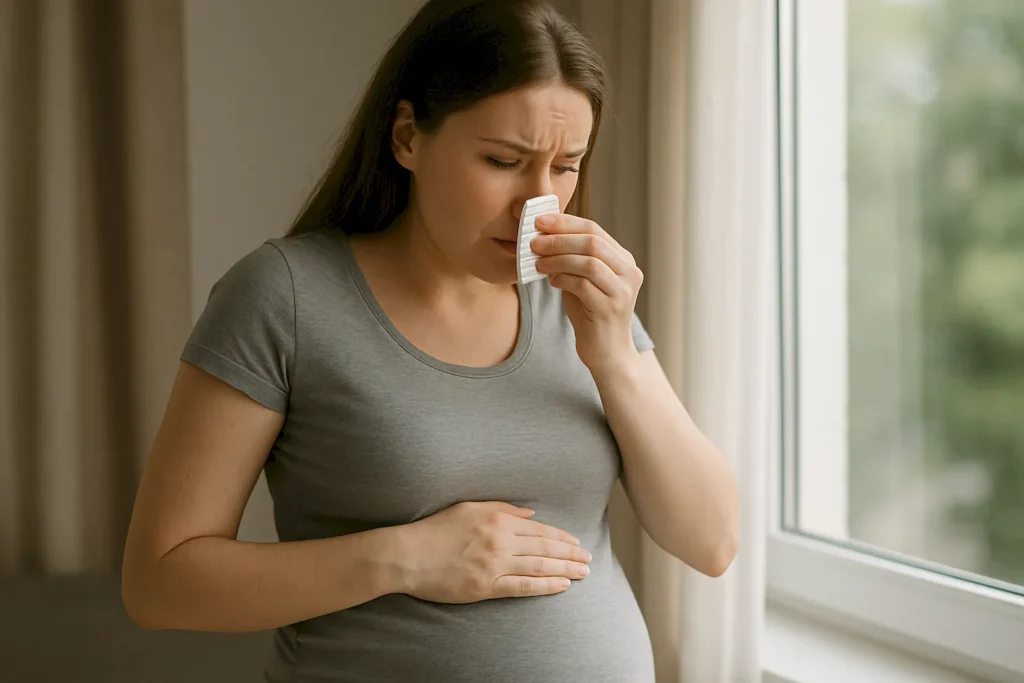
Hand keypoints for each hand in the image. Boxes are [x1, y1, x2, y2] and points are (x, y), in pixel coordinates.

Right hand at [397, 501, 591, 602]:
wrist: (407, 555)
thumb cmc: (435, 529)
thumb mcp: (468, 508)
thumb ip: (502, 509)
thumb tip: (530, 514)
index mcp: (497, 521)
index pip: (538, 529)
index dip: (561, 537)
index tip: (576, 542)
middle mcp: (500, 542)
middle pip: (544, 548)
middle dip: (570, 554)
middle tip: (588, 559)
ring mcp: (493, 566)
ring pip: (538, 567)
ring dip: (565, 569)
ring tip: (583, 573)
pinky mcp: (485, 587)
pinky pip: (522, 587)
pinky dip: (544, 586)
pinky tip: (561, 585)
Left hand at [530, 214, 643, 373]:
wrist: (607, 353)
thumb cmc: (591, 315)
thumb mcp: (584, 280)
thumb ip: (573, 259)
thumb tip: (544, 236)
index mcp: (624, 260)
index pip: (594, 230)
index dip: (566, 223)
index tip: (540, 221)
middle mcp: (629, 272)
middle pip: (593, 242)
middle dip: (559, 239)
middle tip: (535, 242)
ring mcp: (622, 291)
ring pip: (588, 262)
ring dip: (558, 259)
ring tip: (538, 262)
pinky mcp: (610, 309)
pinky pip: (583, 285)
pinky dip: (562, 279)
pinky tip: (551, 281)